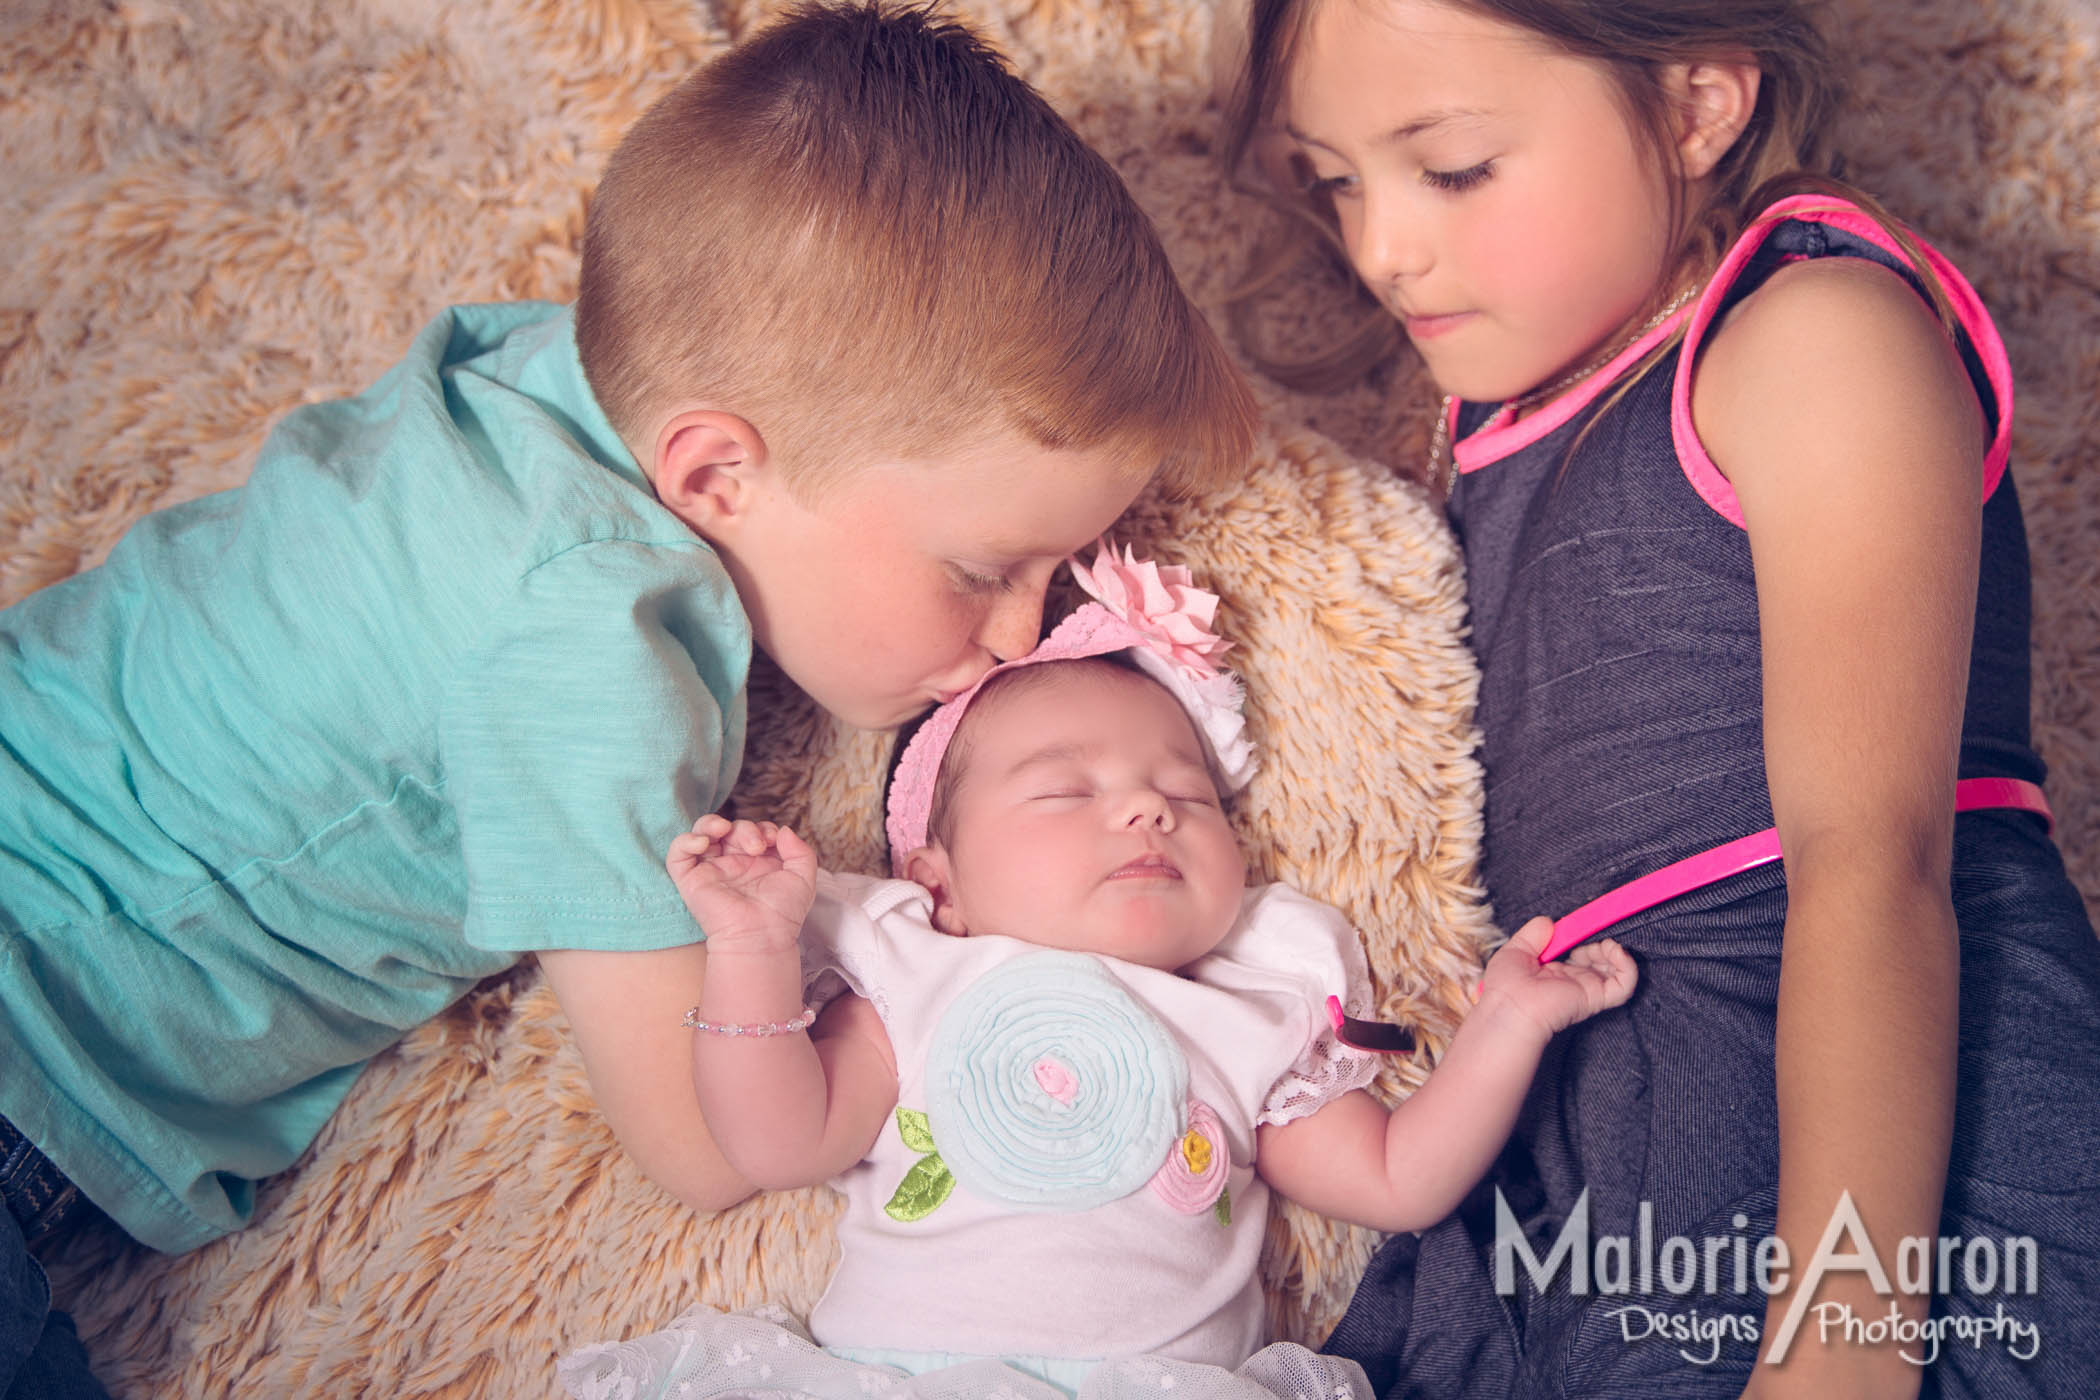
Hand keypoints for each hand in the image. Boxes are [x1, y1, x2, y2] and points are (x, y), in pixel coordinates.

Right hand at [666, 815, 817, 951]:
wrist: (762, 936)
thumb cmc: (782, 914)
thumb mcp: (803, 878)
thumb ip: (800, 850)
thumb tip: (783, 830)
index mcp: (756, 864)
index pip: (753, 832)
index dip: (762, 828)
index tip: (773, 840)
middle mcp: (732, 865)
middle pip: (730, 829)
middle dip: (745, 829)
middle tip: (756, 847)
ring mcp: (711, 871)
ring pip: (700, 834)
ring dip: (711, 823)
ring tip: (724, 829)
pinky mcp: (691, 880)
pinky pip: (677, 854)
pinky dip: (685, 840)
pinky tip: (703, 842)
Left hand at [1473, 916, 1636, 1041]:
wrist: (1510, 1007)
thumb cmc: (1506, 984)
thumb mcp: (1516, 949)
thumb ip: (1534, 933)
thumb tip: (1550, 921)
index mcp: (1556, 971)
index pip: (1580, 952)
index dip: (1584, 937)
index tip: (1582, 925)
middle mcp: (1574, 981)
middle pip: (1600, 960)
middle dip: (1600, 943)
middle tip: (1590, 936)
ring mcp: (1586, 989)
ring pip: (1616, 970)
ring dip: (1615, 952)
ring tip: (1607, 944)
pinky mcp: (1596, 997)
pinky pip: (1624, 985)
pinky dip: (1628, 967)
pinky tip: (1617, 952)